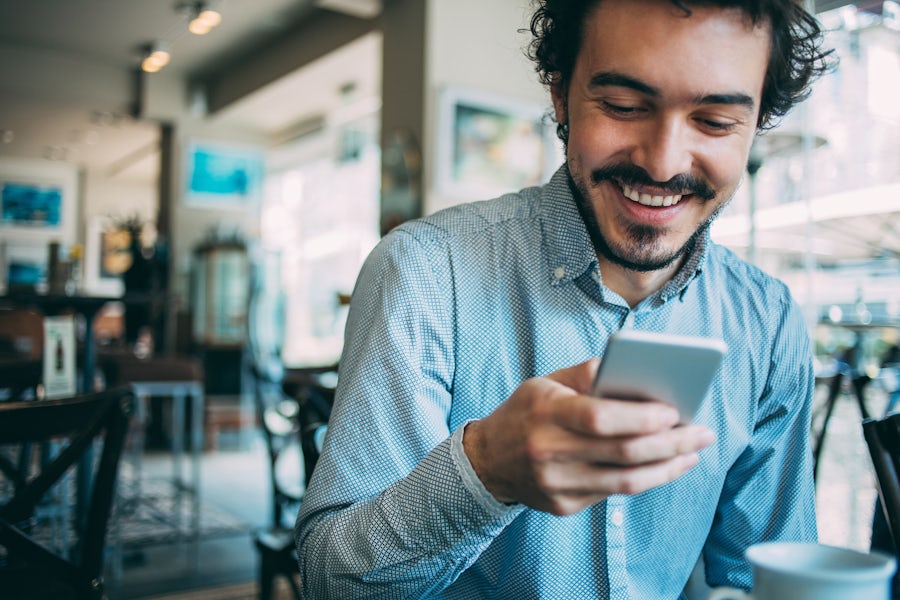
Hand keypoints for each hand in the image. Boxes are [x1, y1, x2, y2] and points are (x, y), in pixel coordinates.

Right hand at [463, 359, 715, 515]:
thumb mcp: (547, 382)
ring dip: (668, 467)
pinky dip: (646, 479)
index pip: (599, 418)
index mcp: (545, 413)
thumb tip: (636, 370)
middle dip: (671, 442)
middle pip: (623, 452)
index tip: (675, 410)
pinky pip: (614, 494)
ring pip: (626, 482)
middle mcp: (548, 452)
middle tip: (702, 432)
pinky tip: (666, 466)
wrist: (486, 461)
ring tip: (693, 451)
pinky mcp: (563, 506)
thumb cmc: (526, 412)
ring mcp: (556, 485)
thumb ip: (589, 374)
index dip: (641, 417)